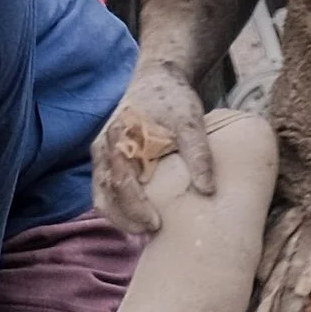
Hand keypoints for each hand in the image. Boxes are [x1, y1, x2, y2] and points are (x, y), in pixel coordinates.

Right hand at [92, 60, 213, 236]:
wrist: (158, 80)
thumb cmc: (172, 99)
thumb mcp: (190, 121)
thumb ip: (198, 153)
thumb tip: (207, 190)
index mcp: (118, 137)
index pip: (119, 182)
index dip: (134, 207)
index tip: (156, 223)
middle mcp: (104, 148)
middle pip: (105, 194)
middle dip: (126, 218)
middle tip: (153, 232)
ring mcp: (103, 156)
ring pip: (103, 196)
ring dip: (121, 217)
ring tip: (146, 232)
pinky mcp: (109, 162)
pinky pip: (107, 191)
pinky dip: (120, 208)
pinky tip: (141, 220)